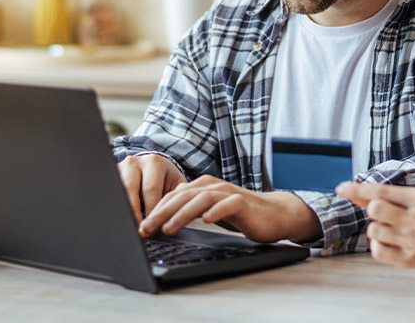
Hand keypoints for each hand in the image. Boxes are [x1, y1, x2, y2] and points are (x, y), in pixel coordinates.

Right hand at [117, 153, 185, 223]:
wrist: (153, 167)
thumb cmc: (166, 179)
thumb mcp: (175, 184)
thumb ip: (177, 196)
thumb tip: (174, 214)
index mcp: (154, 162)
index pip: (150, 188)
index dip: (151, 210)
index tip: (153, 226)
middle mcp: (134, 162)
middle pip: (129, 189)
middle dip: (134, 213)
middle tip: (139, 230)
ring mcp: (119, 168)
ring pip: (117, 192)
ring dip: (123, 211)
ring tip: (129, 227)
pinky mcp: (110, 176)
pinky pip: (110, 193)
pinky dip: (116, 207)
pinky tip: (122, 219)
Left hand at [139, 175, 321, 243]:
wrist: (273, 214)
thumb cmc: (239, 214)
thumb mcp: (209, 211)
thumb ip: (190, 211)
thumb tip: (160, 221)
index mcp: (202, 186)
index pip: (173, 196)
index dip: (156, 210)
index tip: (141, 226)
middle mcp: (213, 186)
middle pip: (183, 196)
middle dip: (162, 212)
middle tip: (147, 228)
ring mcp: (229, 193)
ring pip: (201, 199)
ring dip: (183, 214)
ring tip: (169, 228)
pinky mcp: (243, 203)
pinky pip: (228, 204)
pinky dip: (216, 211)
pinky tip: (206, 220)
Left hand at [337, 182, 414, 267]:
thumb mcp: (407, 199)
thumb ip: (380, 195)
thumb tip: (349, 191)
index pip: (381, 191)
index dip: (358, 189)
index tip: (341, 188)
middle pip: (375, 209)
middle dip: (374, 210)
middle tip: (386, 214)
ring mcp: (414, 241)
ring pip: (373, 230)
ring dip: (377, 228)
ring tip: (393, 229)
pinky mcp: (409, 260)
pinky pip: (376, 250)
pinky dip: (378, 244)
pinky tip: (392, 242)